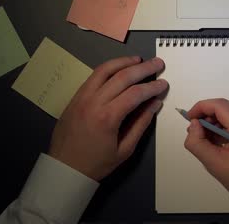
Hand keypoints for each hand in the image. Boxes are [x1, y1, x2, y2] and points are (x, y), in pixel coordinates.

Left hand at [49, 56, 167, 180]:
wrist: (64, 168)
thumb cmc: (96, 163)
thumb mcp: (124, 149)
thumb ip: (141, 124)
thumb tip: (155, 103)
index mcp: (107, 118)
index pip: (135, 93)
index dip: (152, 87)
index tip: (164, 84)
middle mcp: (93, 102)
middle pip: (122, 77)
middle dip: (143, 68)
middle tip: (157, 63)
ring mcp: (82, 97)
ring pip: (104, 70)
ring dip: (123, 62)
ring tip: (138, 60)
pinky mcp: (75, 96)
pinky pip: (93, 77)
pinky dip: (108, 69)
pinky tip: (119, 69)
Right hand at [184, 98, 228, 213]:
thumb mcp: (216, 166)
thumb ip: (198, 143)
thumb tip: (193, 126)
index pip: (221, 106)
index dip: (202, 107)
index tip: (190, 117)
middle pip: (227, 107)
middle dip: (208, 115)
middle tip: (197, 130)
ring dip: (217, 121)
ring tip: (209, 138)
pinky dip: (228, 126)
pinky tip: (222, 140)